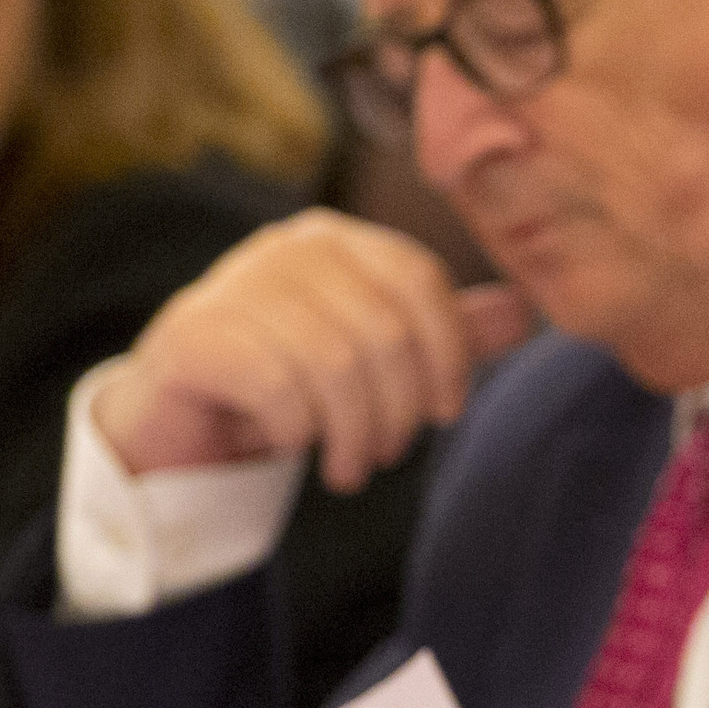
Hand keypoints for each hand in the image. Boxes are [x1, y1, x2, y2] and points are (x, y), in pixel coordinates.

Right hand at [93, 209, 534, 492]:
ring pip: (335, 364)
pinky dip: (298, 431)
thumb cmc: (293, 383)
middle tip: (386, 454)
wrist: (182, 421)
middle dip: (398, 410)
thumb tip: (526, 310)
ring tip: (349, 467)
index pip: (420, 280)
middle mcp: (285, 248)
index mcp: (337, 240)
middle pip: (383, 329)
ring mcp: (233, 285)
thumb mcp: (379, 359)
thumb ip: (447, 334)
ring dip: (353, 433)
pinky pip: (278, 387)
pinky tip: (292, 446)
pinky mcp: (194, 334)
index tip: (446, 413)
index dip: (449, 354)